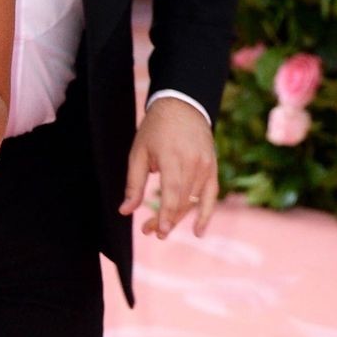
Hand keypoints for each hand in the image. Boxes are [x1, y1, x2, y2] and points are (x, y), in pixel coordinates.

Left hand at [120, 97, 218, 239]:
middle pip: (182, 201)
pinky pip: (210, 195)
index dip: (166, 214)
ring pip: (193, 201)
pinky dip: (205, 213)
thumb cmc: (155, 129)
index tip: (159, 231)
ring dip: (178, 218)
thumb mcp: (138, 153)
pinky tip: (198, 231)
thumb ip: (133, 184)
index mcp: (173, 157)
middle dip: (166, 219)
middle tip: (148, 231)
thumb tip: (124, 211)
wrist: (183, 105)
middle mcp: (193, 162)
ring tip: (161, 229)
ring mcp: (206, 165)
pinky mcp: (212, 167)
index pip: (172, 192)